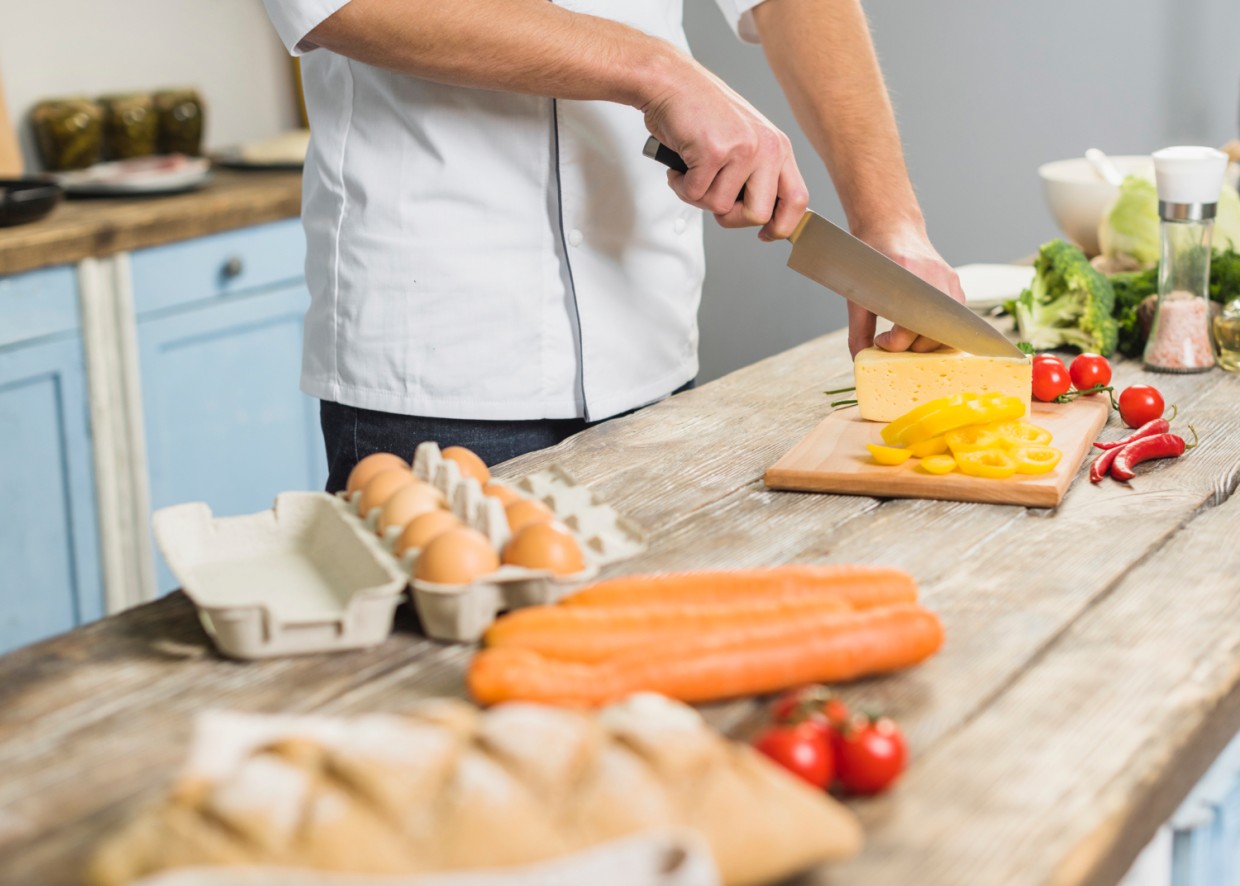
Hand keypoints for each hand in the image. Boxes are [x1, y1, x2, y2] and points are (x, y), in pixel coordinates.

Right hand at [640, 62, 807, 240]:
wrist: (671, 82)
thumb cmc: (700, 114)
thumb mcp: (743, 140)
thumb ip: (756, 174)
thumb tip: (759, 215)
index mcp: (778, 147)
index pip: (797, 199)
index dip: (782, 226)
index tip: (765, 235)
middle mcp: (767, 147)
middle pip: (759, 215)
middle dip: (731, 217)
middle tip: (713, 198)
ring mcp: (743, 149)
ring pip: (721, 208)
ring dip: (699, 196)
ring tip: (693, 170)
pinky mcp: (715, 152)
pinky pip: (696, 194)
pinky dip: (681, 185)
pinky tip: (681, 163)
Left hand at [845, 228, 965, 356]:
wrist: (891, 228)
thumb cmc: (871, 261)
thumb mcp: (858, 295)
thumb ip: (859, 330)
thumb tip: (859, 359)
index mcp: (907, 278)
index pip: (909, 329)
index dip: (893, 344)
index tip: (880, 341)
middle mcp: (934, 279)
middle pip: (932, 335)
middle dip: (911, 348)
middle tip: (891, 341)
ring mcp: (949, 281)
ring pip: (948, 330)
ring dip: (926, 342)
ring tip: (904, 334)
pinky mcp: (955, 283)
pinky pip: (954, 318)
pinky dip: (937, 330)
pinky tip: (918, 326)